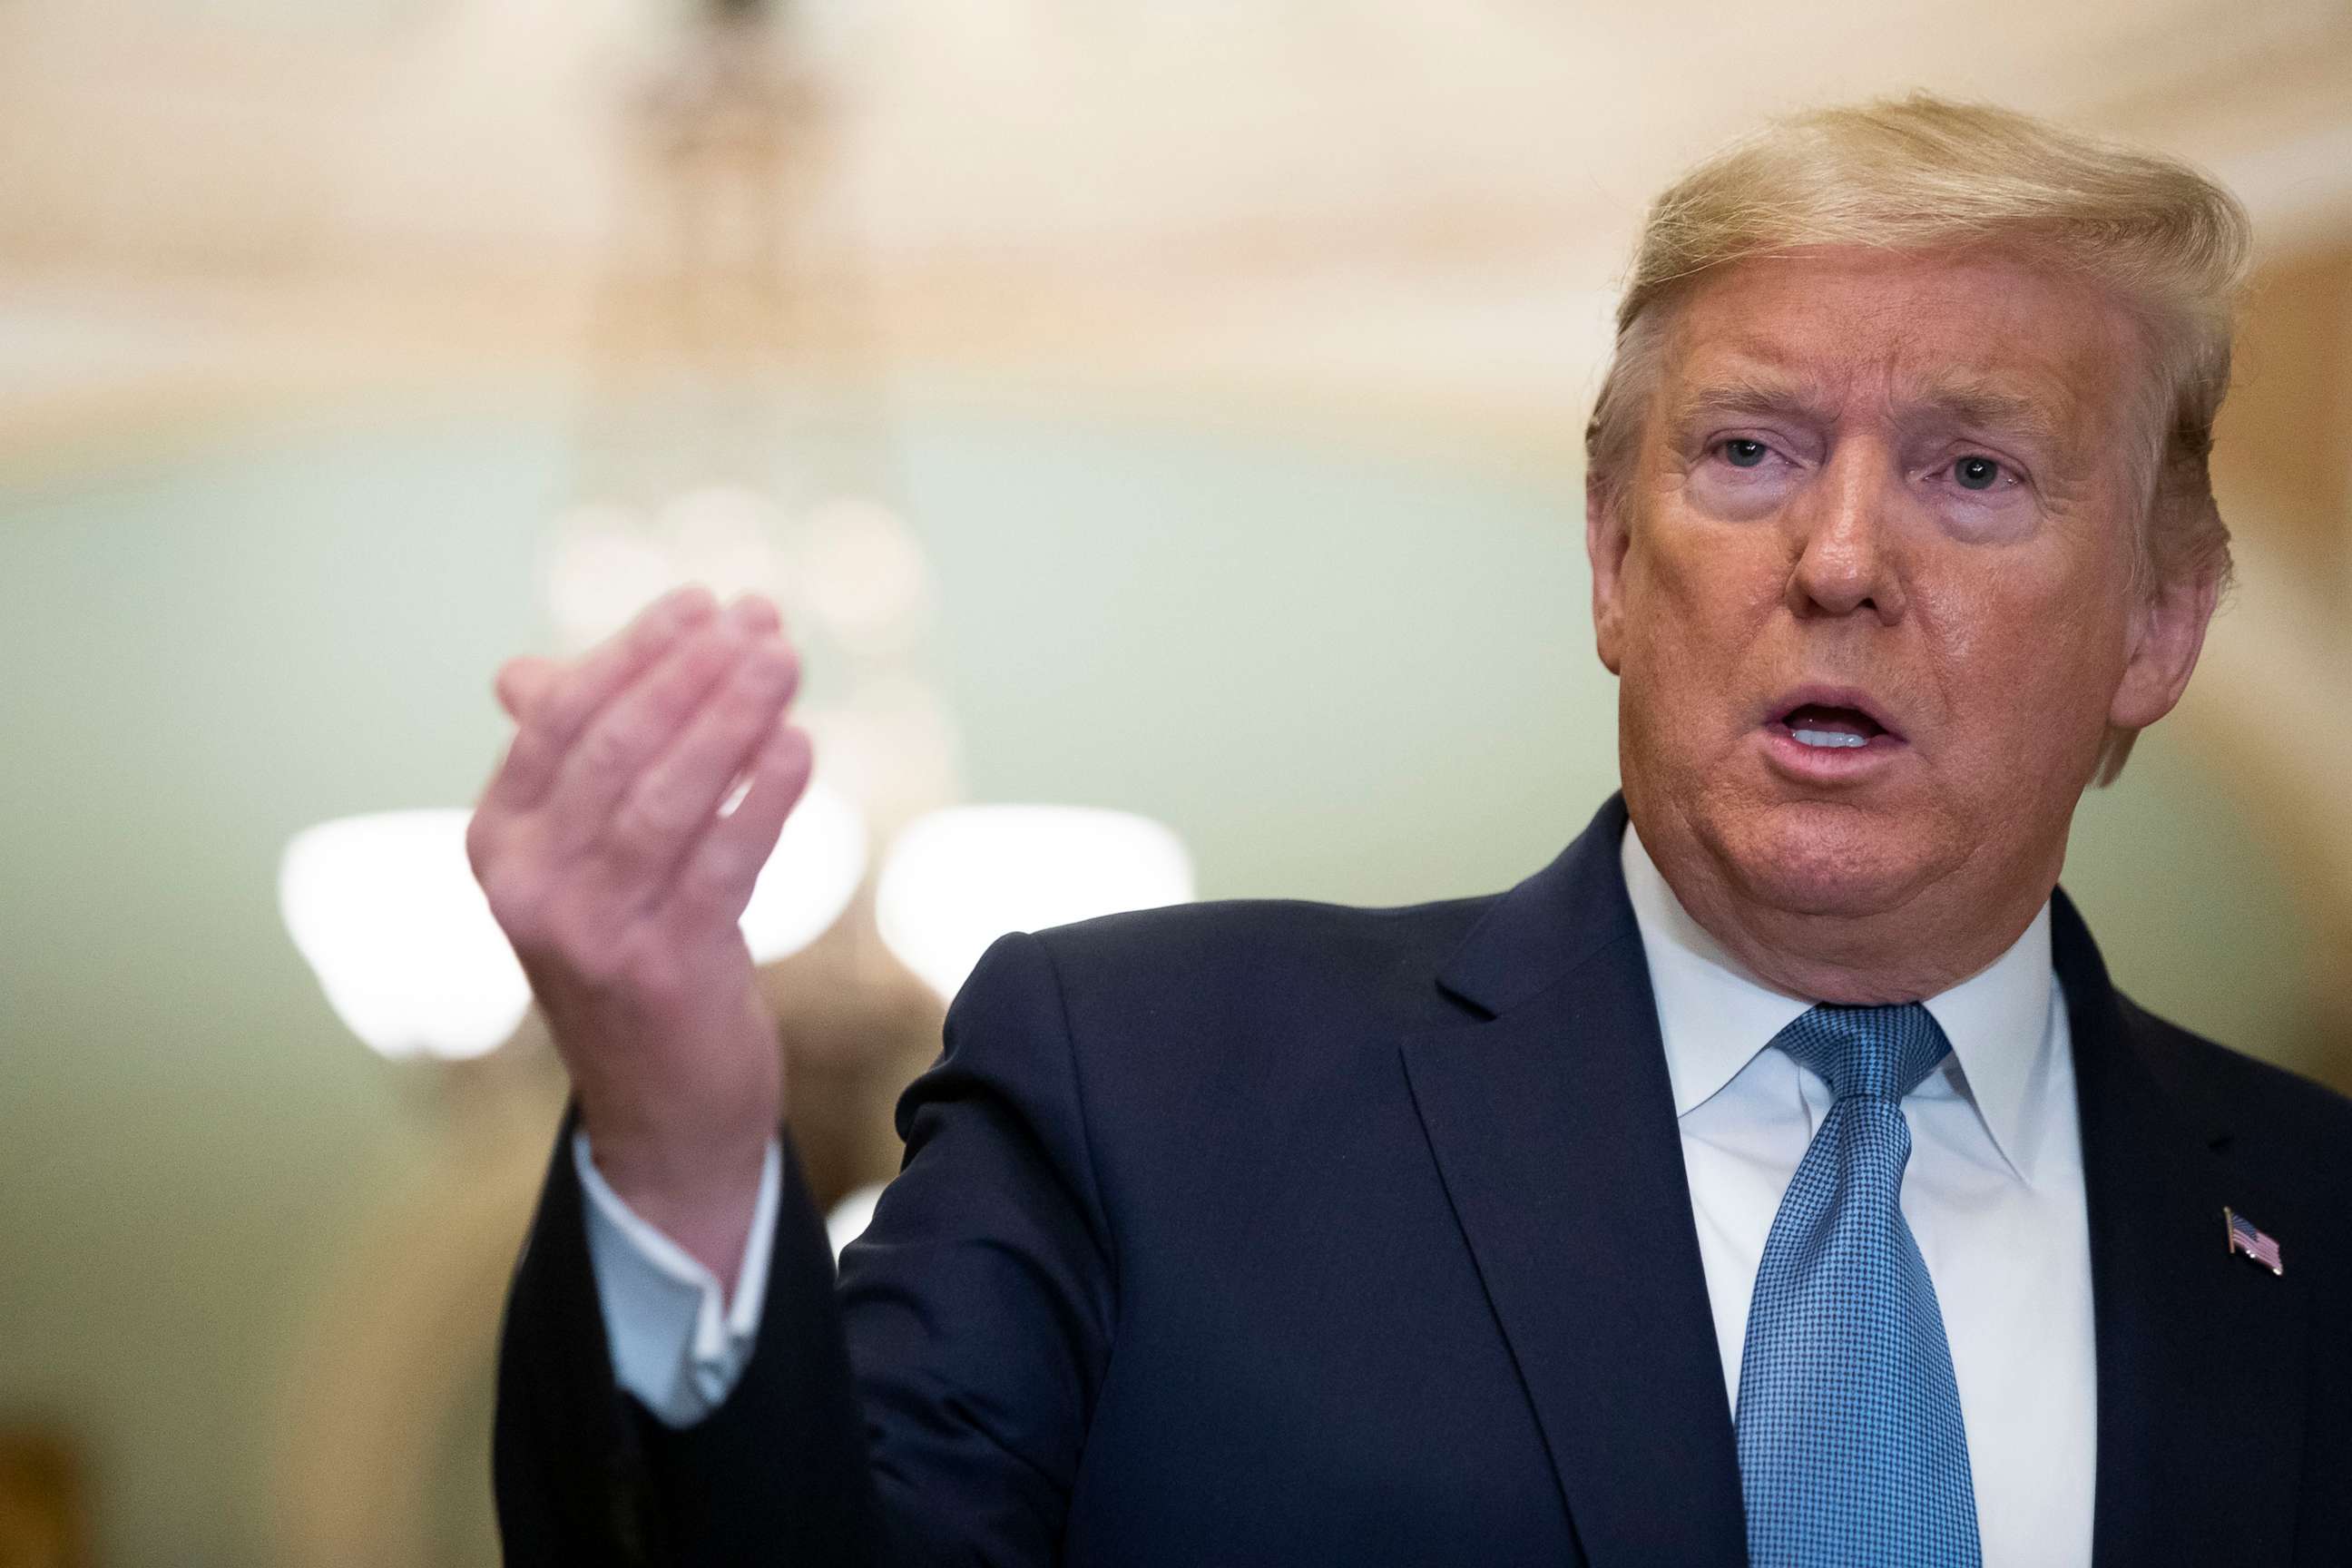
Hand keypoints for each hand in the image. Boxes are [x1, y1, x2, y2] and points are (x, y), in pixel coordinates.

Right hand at [468, 585, 810, 1284]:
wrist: (663, 1109)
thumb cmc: (631, 956)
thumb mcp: (582, 864)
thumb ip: (565, 764)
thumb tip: (521, 670)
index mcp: (499, 842)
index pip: (561, 719)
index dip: (635, 651)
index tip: (705, 602)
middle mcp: (531, 885)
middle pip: (617, 746)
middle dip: (693, 671)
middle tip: (762, 621)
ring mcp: (592, 931)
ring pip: (668, 795)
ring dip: (733, 717)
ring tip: (785, 661)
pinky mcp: (665, 968)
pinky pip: (722, 861)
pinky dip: (762, 797)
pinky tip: (799, 747)